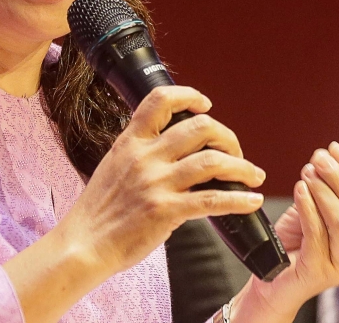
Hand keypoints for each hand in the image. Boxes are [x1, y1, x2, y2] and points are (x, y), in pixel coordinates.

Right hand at [57, 86, 266, 275]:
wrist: (85, 243)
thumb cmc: (98, 211)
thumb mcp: (113, 166)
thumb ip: (139, 153)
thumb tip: (170, 148)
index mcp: (129, 143)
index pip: (160, 101)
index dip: (188, 96)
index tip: (205, 104)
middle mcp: (144, 157)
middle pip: (199, 128)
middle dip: (227, 138)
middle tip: (234, 152)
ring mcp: (155, 183)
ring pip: (212, 162)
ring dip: (242, 167)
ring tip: (253, 176)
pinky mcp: (166, 211)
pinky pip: (213, 200)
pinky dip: (240, 200)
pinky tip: (252, 202)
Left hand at [235, 142, 338, 320]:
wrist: (271, 277)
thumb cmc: (294, 242)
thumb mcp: (315, 211)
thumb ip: (328, 191)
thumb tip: (330, 155)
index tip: (334, 148)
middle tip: (318, 157)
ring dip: (324, 191)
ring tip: (307, 172)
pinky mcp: (322, 273)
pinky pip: (317, 234)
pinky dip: (308, 207)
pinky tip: (299, 189)